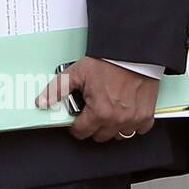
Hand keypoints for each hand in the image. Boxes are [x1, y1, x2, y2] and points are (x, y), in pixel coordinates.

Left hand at [35, 57, 157, 141]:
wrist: (132, 53)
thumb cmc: (107, 62)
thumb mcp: (76, 73)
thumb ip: (57, 90)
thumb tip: (42, 103)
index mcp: (99, 112)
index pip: (82, 132)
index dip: (76, 125)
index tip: (77, 118)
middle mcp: (118, 120)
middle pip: (99, 136)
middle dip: (92, 126)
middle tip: (91, 111)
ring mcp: (134, 119)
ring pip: (118, 135)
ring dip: (111, 127)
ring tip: (107, 111)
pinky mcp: (147, 115)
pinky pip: (138, 130)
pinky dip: (131, 124)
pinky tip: (124, 112)